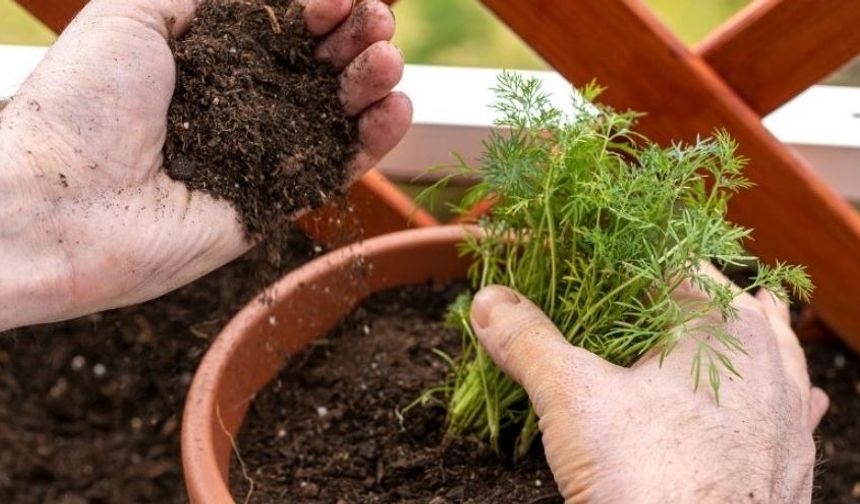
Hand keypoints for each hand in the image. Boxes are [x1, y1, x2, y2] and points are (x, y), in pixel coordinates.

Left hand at [0, 0, 409, 329]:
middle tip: (379, 24)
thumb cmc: (84, 102)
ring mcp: (260, 156)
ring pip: (335, 116)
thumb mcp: (133, 14)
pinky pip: (335, 170)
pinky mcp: (274, 204)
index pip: (283, 29)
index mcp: (209, 60)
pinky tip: (397, 109)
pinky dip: (373, 142)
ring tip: (388, 62)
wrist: (60, 203)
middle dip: (354, 40)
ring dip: (370, 84)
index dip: (319, 9)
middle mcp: (240, 106)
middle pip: (317, 68)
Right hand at [470, 270, 827, 502]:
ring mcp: (787, 414)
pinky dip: (774, 390)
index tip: (587, 253)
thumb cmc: (646, 477)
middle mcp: (770, 361)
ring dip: (740, 333)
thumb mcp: (572, 398)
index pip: (670, 263)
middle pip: (722, 304)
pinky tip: (779, 393)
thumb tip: (488, 302)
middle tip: (631, 288)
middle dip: (676, 293)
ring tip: (731, 315)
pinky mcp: (789, 461)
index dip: (621, 255)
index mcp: (724, 324)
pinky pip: (790, 407)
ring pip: (769, 351)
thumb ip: (529, 341)